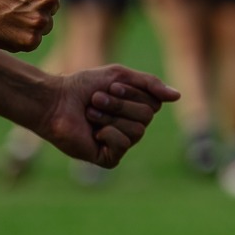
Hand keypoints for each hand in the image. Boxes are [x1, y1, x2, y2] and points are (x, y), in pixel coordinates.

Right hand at [0, 0, 63, 51]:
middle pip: (52, 9)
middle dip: (35, 8)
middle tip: (9, 5)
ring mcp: (40, 20)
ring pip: (44, 27)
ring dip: (29, 24)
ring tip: (5, 16)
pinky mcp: (30, 40)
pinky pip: (32, 41)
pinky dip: (19, 38)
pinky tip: (3, 27)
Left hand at [40, 64, 180, 167]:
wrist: (55, 102)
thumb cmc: (83, 87)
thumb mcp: (119, 76)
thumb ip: (150, 84)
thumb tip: (178, 96)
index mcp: (136, 108)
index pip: (155, 102)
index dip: (133, 93)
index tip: (111, 86)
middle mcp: (131, 126)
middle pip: (147, 117)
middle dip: (120, 105)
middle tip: (96, 100)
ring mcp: (120, 143)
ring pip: (137, 131)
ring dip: (110, 117)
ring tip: (90, 113)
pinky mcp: (108, 158)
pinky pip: (122, 146)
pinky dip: (108, 133)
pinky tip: (93, 132)